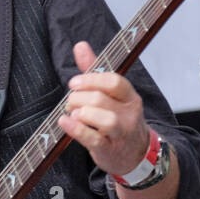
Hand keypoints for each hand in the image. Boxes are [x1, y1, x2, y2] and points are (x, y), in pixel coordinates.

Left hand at [57, 41, 149, 175]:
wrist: (134, 153)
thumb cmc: (118, 119)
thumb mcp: (111, 95)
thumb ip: (94, 71)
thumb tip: (80, 45)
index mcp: (129, 97)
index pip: (114, 81)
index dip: (90, 79)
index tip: (74, 83)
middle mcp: (129, 114)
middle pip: (100, 99)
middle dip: (77, 98)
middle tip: (70, 102)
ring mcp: (121, 133)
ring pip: (103, 119)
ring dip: (79, 113)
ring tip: (72, 114)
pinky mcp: (110, 150)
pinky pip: (93, 139)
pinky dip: (76, 129)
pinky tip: (64, 122)